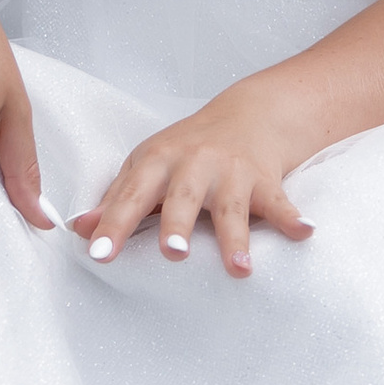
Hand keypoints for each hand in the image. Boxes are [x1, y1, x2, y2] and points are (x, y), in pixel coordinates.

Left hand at [71, 81, 313, 278]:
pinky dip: (293, 217)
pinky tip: (305, 233)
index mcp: (157, 161)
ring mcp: (232, 171)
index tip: (98, 256)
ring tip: (240, 269)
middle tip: (173, 254)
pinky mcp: (265, 180)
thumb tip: (79, 230)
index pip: (131, 195)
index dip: (113, 225)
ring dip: (236, 237)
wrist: (247, 115)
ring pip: (233, 206)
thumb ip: (117, 200)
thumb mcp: (147, 167)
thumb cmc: (187, 150)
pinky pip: (280, 201)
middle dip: (178, 224)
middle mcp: (193, 163)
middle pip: (183, 197)